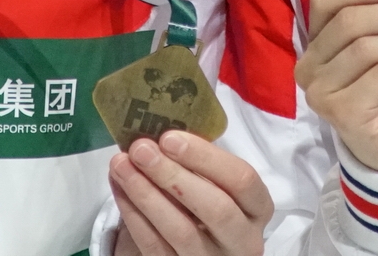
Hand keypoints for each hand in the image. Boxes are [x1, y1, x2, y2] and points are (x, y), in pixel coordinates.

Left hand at [109, 131, 272, 255]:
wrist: (202, 249)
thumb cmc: (209, 204)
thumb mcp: (217, 185)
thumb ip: (199, 163)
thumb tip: (159, 134)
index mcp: (257, 209)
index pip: (243, 180)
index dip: (206, 157)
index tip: (170, 137)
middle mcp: (243, 240)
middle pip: (215, 208)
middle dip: (173, 175)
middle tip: (141, 150)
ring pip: (181, 231)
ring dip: (146, 194)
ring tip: (121, 165)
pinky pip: (155, 247)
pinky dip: (133, 216)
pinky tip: (120, 189)